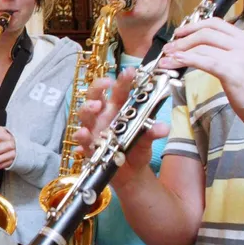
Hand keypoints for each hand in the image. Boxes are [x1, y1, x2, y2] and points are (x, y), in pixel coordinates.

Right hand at [72, 71, 165, 187]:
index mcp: (118, 108)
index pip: (118, 90)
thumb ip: (151, 132)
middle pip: (94, 95)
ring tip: (95, 106)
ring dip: (87, 108)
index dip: (122, 80)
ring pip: (84, 114)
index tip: (130, 71)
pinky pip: (81, 139)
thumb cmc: (137, 149)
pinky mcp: (88, 146)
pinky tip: (83, 134)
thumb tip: (163, 128)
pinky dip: (81, 136)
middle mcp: (103, 115)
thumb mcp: (147, 140)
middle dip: (98, 88)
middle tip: (106, 84)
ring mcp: (94, 130)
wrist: (130, 173)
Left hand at [160, 18, 243, 132]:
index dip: (194, 26)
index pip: (215, 23)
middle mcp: (243, 43)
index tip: (179, 33)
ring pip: (202, 46)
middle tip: (169, 47)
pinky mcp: (232, 71)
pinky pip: (204, 61)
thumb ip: (226, 53)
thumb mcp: (242, 64)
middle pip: (206, 32)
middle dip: (183, 38)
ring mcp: (239, 56)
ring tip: (166, 58)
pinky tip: (175, 62)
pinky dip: (186, 60)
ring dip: (179, 51)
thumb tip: (200, 51)